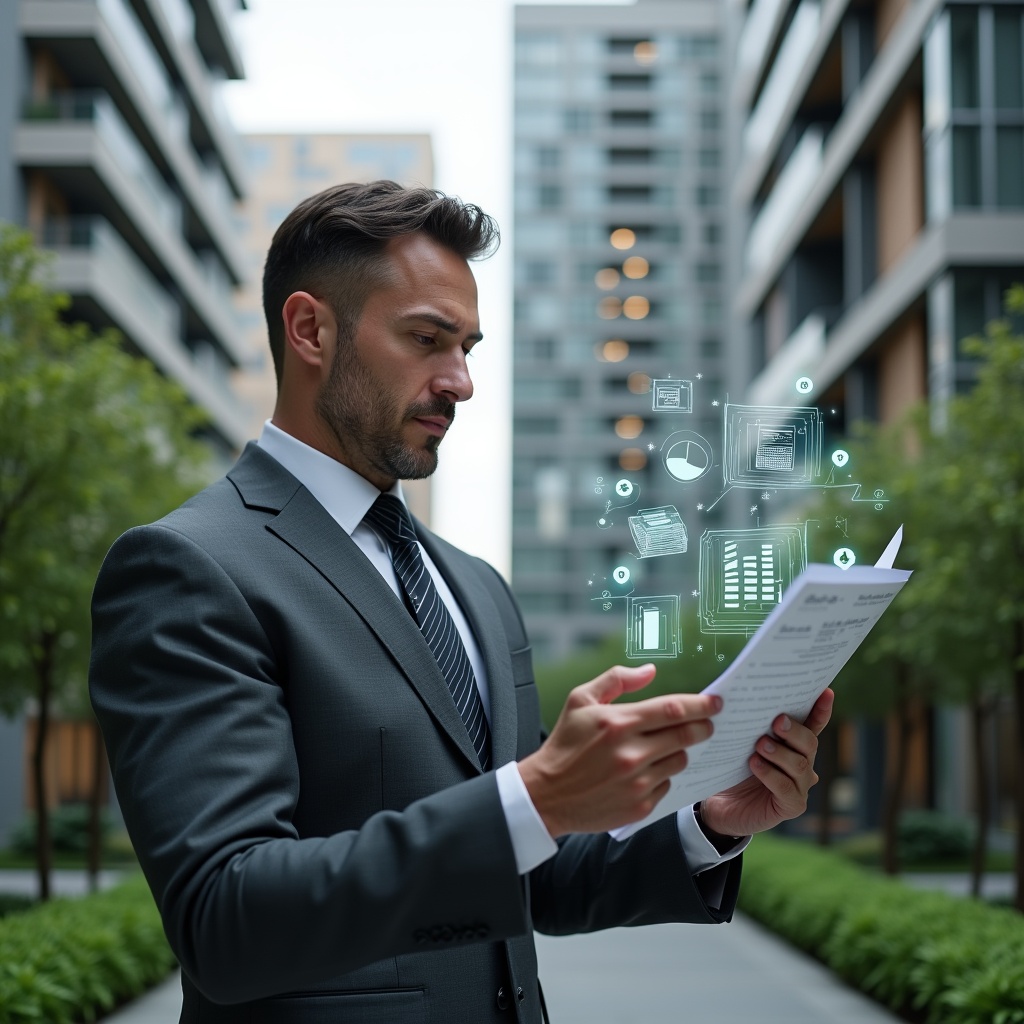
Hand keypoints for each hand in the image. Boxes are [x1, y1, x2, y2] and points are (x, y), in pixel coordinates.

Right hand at [518, 664, 721, 837]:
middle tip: (708, 723)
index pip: (673, 709)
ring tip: (663, 747)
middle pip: (686, 735)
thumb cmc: (564, 743)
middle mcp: (630, 753)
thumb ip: (616, 679)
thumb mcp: (580, 700)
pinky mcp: (639, 806)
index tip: (716, 702)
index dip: (700, 704)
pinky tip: (645, 771)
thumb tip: (650, 671)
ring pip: (679, 761)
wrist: (546, 794)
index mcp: (618, 723)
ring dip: (680, 751)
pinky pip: (666, 785)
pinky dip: (661, 775)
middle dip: (703, 726)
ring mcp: (637, 782)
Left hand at [699, 688, 833, 838]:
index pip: (813, 725)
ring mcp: (800, 787)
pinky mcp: (791, 806)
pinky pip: (786, 788)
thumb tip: (747, 698)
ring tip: (759, 744)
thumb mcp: (740, 743)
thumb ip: (751, 725)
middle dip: (794, 731)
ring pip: (800, 766)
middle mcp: (803, 765)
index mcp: (794, 745)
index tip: (826, 692)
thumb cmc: (732, 768)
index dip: (821, 710)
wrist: (720, 805)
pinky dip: (771, 774)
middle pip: (810, 744)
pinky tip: (755, 764)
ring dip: (780, 753)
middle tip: (776, 721)